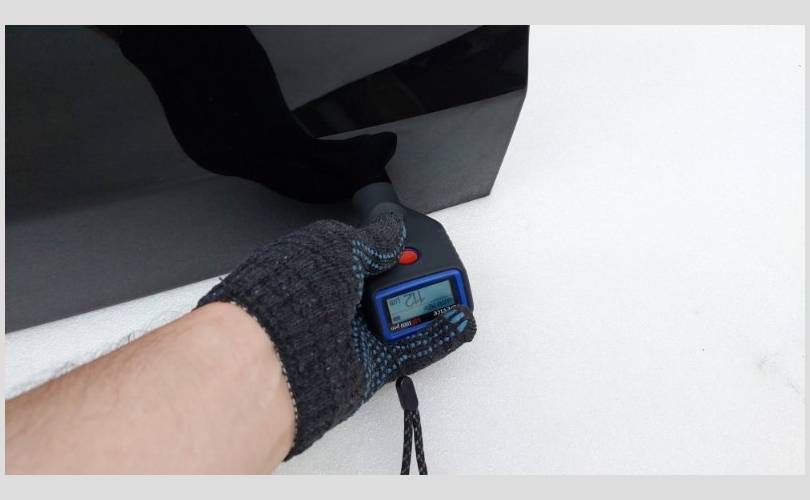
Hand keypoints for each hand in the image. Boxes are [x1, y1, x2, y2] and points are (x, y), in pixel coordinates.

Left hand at [198, 212, 475, 456]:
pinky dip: (438, 337)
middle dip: (409, 274)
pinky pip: (411, 351)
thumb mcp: (337, 246)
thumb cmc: (292, 293)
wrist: (276, 358)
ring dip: (429, 304)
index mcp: (317, 263)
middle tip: (430, 265)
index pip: (360, 250)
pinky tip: (457, 322)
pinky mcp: (368, 365)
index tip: (412, 239)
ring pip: (401, 317)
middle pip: (384, 284)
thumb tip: (393, 229)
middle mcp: (333, 299)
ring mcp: (351, 334)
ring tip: (451, 291)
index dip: (386, 244)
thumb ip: (373, 240)